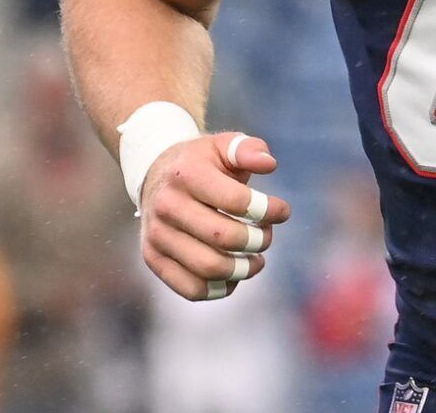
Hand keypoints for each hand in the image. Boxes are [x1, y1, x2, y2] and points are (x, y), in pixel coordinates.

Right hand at [139, 131, 290, 300]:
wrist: (155, 175)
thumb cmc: (201, 163)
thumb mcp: (223, 145)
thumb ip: (249, 149)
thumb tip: (269, 164)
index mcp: (187, 173)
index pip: (236, 201)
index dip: (268, 210)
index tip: (282, 211)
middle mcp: (167, 205)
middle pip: (223, 237)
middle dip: (258, 240)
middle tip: (267, 235)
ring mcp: (157, 235)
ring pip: (209, 268)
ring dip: (243, 269)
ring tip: (256, 259)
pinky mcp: (153, 258)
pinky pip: (191, 289)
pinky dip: (220, 289)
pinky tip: (234, 275)